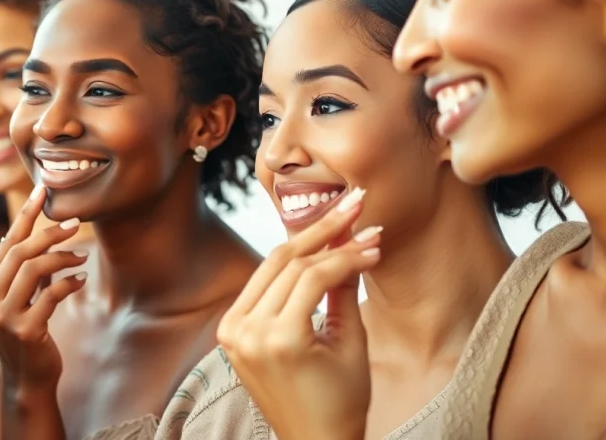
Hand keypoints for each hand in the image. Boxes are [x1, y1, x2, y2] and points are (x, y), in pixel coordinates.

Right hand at [0, 185, 86, 392]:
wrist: (28, 380)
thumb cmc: (27, 335)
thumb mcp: (20, 300)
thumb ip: (24, 273)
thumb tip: (37, 238)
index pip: (6, 242)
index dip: (25, 214)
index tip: (42, 190)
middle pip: (19, 251)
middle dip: (50, 233)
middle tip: (75, 223)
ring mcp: (4, 316)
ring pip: (33, 268)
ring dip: (62, 256)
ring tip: (81, 255)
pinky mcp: (25, 330)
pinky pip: (50, 294)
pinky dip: (68, 282)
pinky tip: (79, 279)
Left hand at [216, 188, 381, 439]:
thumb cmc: (341, 401)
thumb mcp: (350, 345)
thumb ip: (346, 291)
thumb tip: (357, 242)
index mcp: (278, 339)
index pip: (313, 276)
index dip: (347, 253)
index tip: (375, 238)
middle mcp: (246, 332)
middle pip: (286, 262)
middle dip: (324, 231)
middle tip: (355, 204)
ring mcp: (232, 332)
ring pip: (270, 267)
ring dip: (306, 242)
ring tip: (339, 219)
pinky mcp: (229, 332)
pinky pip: (260, 286)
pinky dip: (285, 267)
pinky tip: (312, 246)